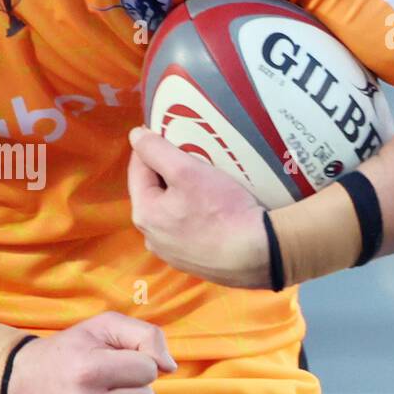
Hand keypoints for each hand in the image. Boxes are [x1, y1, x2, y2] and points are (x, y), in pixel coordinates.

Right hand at [6, 311, 176, 393]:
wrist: (20, 381)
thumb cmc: (68, 350)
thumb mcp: (102, 326)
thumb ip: (144, 335)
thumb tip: (170, 367)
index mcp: (90, 369)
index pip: (148, 369)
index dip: (137, 362)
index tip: (115, 360)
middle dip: (135, 386)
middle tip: (110, 380)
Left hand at [127, 127, 270, 287]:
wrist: (258, 253)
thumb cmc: (222, 209)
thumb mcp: (187, 170)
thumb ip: (156, 151)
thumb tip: (135, 136)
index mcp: (144, 214)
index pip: (137, 169)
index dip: (149, 147)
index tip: (165, 131)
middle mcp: (151, 237)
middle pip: (153, 192)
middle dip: (166, 171)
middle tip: (189, 154)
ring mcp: (171, 254)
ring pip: (170, 212)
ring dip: (180, 194)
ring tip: (202, 179)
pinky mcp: (192, 262)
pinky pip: (186, 229)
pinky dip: (193, 215)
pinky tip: (212, 208)